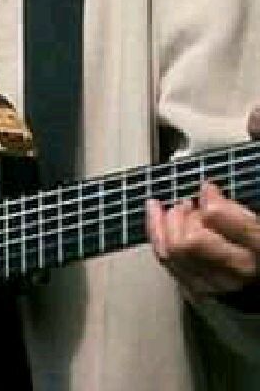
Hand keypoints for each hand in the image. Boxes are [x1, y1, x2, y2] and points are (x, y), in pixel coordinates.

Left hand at [145, 110, 259, 298]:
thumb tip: (253, 117)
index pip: (220, 220)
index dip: (209, 200)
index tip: (208, 188)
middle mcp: (246, 269)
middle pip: (191, 243)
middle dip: (181, 215)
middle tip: (188, 201)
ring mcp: (226, 284)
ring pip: (176, 256)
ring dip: (167, 225)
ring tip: (176, 208)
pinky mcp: (209, 290)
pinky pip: (171, 267)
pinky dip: (158, 237)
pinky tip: (159, 216)